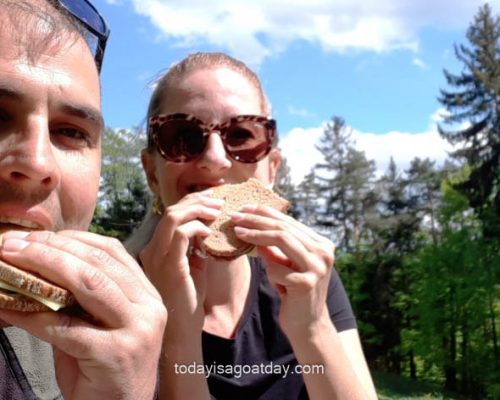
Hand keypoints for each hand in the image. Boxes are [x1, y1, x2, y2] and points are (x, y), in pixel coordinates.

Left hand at [0, 230, 166, 399]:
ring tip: (10, 259)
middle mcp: (148, 307)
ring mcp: (136, 329)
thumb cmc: (106, 369)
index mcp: (147, 295)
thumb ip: (82, 298)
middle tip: (13, 243)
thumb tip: (37, 267)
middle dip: (51, 248)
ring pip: (89, 284)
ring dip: (43, 266)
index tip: (39, 235)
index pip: (113, 252)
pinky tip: (8, 307)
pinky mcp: (115, 354)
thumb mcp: (103, 325)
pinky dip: (32, 314)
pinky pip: (65, 327)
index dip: (74, 238)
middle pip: (97, 263)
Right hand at [140, 191, 222, 336]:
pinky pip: (181, 235)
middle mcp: (152, 249)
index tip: (212, 197)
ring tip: (218, 211)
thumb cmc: (188, 300)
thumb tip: (208, 226)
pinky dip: (197, 227)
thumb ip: (195, 246)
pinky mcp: (168, 265)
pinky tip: (210, 232)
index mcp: (156, 248)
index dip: (192, 201)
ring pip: (173, 217)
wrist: (181, 330)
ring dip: (199, 209)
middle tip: (219, 200)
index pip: (171, 213)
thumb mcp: (192, 266)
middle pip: (171, 210)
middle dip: (197, 200)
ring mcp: (157, 256)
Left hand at [232, 205, 334, 336]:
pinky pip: (276, 269)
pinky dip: (268, 271)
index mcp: (321, 244)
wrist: (308, 326)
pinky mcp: (307, 284)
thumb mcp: (284, 265)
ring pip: (283, 239)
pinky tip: (273, 281)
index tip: (245, 208)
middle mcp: (323, 252)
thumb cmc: (293, 293)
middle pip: (284, 228)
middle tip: (235, 216)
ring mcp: (317, 267)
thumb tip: (253, 226)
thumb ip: (275, 247)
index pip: (289, 222)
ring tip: (237, 231)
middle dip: (257, 220)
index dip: (266, 213)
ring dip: (256, 235)